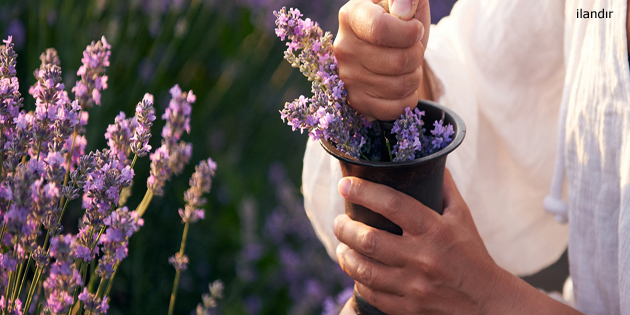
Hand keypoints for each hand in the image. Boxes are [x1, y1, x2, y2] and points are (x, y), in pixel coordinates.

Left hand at [333, 170, 583, 313]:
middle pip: (369, 239)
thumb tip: (428, 159)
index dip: (364, 191)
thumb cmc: (472, 253)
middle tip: (339, 221)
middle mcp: (423, 257)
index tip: (345, 185)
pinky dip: (359, 281)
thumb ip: (443, 188)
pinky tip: (356, 271)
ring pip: (364, 269)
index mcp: (435, 229)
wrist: (487, 301)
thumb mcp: (462, 216)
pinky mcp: (409, 308)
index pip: (392, 204)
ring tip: (341, 247)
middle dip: (345, 227)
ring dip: (345, 256)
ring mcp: (414, 285)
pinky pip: (372, 294)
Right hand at [334, 0, 430, 120]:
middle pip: (398, 62)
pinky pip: (394, 108)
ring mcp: (347, 78)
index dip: (409, 33)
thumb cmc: (401, 21)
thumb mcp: (408, 2)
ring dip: (413, 77)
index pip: (381, 30)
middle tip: (411, 49)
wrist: (391, 49)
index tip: (415, 29)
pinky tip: (399, 84)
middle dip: (417, 56)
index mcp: (351, 16)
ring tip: (405, 66)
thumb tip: (403, 12)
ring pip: (400, 87)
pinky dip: (407, 98)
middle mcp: (342, 47)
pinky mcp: (356, 102)